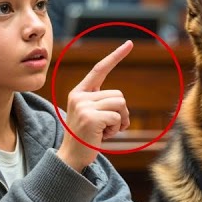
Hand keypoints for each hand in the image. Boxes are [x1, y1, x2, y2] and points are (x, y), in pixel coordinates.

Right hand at [59, 40, 132, 170]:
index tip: (129, 44)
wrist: (71, 157)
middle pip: (119, 95)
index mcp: (79, 92)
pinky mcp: (90, 118)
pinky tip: (103, 136)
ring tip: (105, 131)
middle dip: (121, 113)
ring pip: (120, 104)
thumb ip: (101, 102)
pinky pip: (117, 118)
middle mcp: (79, 96)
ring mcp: (83, 106)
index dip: (115, 56)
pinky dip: (116, 129)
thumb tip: (120, 100)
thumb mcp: (90, 114)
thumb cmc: (86, 137)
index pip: (100, 69)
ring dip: (120, 121)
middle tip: (108, 127)